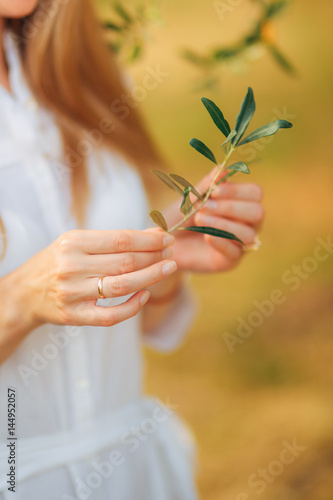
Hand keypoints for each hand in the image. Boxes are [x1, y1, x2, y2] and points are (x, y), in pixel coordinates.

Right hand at [11, 229, 176, 328]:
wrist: (24, 292)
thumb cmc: (58, 262)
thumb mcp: (79, 243)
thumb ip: (115, 240)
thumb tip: (155, 233)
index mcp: (73, 242)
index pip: (121, 239)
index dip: (149, 239)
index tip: (167, 238)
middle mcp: (72, 266)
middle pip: (125, 262)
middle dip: (154, 257)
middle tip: (171, 253)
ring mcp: (72, 293)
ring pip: (122, 286)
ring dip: (150, 277)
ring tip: (168, 268)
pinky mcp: (74, 315)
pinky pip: (110, 315)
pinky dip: (132, 306)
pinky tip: (145, 295)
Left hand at [163, 167, 263, 272]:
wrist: (163, 244)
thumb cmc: (179, 218)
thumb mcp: (190, 199)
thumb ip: (206, 185)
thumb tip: (222, 168)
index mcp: (240, 203)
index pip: (255, 193)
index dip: (237, 191)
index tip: (214, 191)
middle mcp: (246, 223)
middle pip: (258, 212)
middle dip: (231, 208)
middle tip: (204, 207)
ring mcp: (239, 244)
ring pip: (248, 234)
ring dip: (224, 224)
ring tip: (199, 220)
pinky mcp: (229, 261)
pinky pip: (235, 253)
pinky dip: (222, 242)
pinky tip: (207, 236)